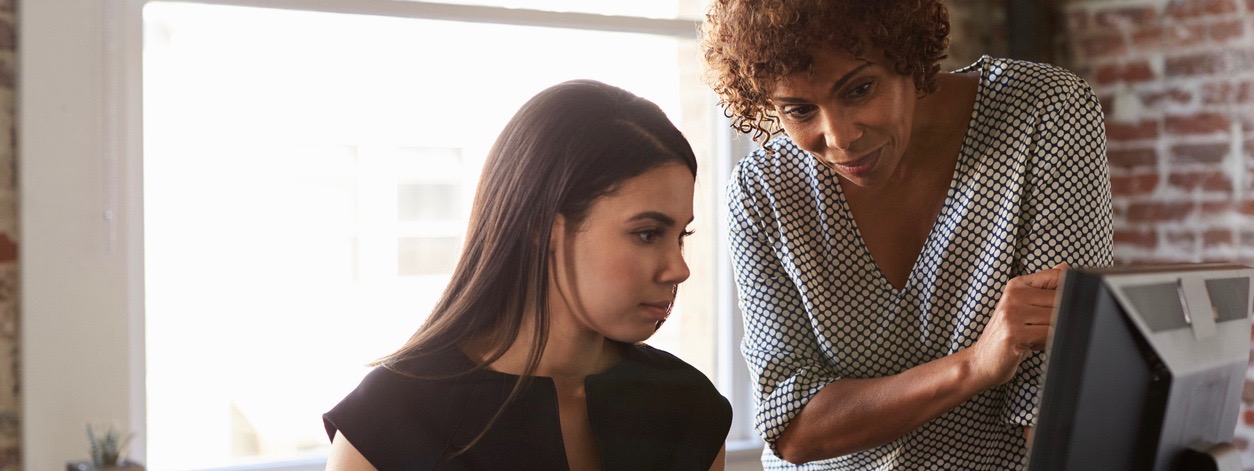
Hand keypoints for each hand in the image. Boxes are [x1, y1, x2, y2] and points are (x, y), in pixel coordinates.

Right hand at [969, 264, 1067, 387]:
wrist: (982, 360)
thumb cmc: (1007, 335)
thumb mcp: (1023, 307)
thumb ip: (1044, 288)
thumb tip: (1065, 268)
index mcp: (1016, 285)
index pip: (1056, 278)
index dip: (1068, 293)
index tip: (1061, 307)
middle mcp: (1013, 296)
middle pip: (1060, 300)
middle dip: (1061, 318)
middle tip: (1043, 328)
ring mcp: (1012, 314)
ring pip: (1057, 318)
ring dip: (1053, 332)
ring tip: (1036, 337)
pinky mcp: (1014, 333)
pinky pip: (1049, 334)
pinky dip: (1047, 342)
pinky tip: (1032, 345)